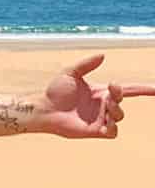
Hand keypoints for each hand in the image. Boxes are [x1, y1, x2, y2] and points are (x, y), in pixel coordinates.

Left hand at [38, 53, 154, 138]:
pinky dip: (113, 126)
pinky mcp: (94, 131)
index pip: (128, 89)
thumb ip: (86, 64)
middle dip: (119, 94)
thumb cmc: (54, 91)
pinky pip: (113, 132)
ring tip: (105, 105)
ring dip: (116, 109)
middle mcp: (103, 105)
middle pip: (122, 100)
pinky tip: (105, 120)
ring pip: (120, 116)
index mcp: (101, 92)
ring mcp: (99, 118)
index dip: (145, 89)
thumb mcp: (70, 73)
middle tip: (111, 89)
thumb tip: (103, 55)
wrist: (42, 108)